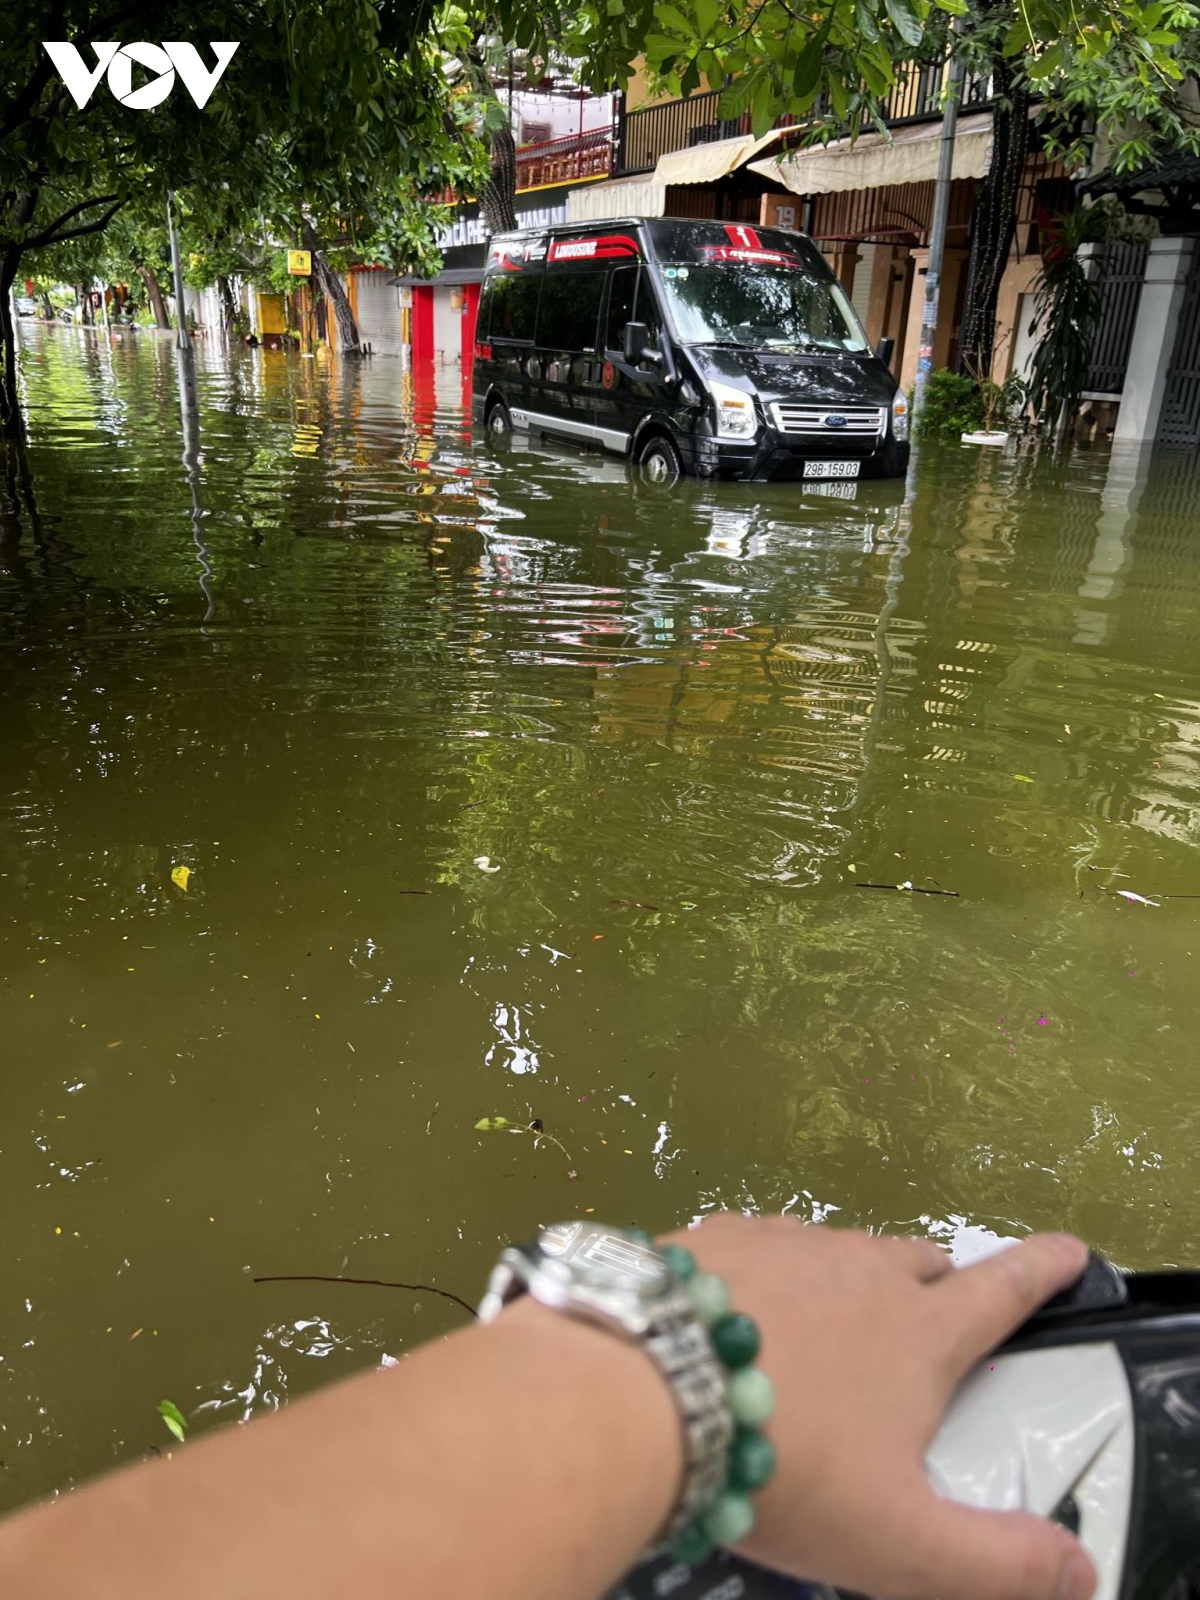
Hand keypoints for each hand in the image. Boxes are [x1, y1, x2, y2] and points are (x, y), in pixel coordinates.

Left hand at [674, 1216, 1095, 1599]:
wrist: (638, 1395)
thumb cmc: (781, 1468)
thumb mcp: (903, 1543)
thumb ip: (998, 1563)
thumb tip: (1075, 1571)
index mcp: (919, 1333)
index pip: (1003, 1289)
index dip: (1041, 1269)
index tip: (1067, 1249)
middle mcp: (859, 1271)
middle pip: (920, 1262)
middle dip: (939, 1285)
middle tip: (933, 1321)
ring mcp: (784, 1244)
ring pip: (840, 1250)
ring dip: (851, 1281)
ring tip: (829, 1333)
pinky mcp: (716, 1237)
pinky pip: (762, 1244)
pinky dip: (771, 1273)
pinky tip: (745, 1314)